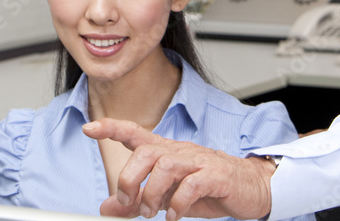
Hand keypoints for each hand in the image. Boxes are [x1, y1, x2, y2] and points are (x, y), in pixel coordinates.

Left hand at [83, 119, 275, 220]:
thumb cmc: (206, 188)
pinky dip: (178, 202)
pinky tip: (173, 215)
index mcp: (166, 152)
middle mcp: (180, 152)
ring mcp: (199, 161)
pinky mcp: (217, 176)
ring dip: (152, 192)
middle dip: (131, 176)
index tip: (88, 128)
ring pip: (166, 165)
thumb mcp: (167, 196)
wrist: (251, 188)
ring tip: (150, 211)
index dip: (111, 128)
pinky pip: (193, 183)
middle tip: (128, 201)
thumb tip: (106, 208)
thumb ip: (137, 201)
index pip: (134, 133)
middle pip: (147, 151)